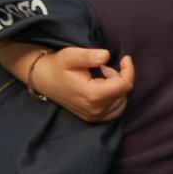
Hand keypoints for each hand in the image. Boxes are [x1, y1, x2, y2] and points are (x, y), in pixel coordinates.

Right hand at [0, 44, 133, 123]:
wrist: (44, 79)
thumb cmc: (57, 66)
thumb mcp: (71, 55)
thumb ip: (89, 55)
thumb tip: (106, 55)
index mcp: (92, 95)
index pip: (124, 85)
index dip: (129, 70)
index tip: (125, 58)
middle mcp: (95, 110)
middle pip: (123, 92)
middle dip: (118, 76)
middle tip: (102, 67)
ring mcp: (95, 117)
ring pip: (122, 100)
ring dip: (116, 86)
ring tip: (100, 77)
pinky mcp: (94, 118)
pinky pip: (116, 109)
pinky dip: (115, 97)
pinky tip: (103, 88)